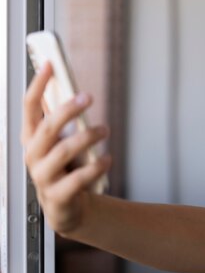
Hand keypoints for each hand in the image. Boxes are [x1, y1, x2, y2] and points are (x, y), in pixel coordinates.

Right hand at [21, 62, 110, 234]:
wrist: (69, 207)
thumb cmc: (66, 168)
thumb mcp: (63, 141)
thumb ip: (65, 120)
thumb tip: (76, 89)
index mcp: (32, 138)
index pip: (29, 107)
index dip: (38, 85)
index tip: (51, 65)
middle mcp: (33, 156)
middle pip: (47, 128)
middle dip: (67, 110)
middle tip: (87, 97)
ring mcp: (43, 177)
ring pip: (64, 151)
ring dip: (88, 137)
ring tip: (105, 130)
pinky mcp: (58, 196)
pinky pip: (78, 178)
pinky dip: (97, 166)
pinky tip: (107, 159)